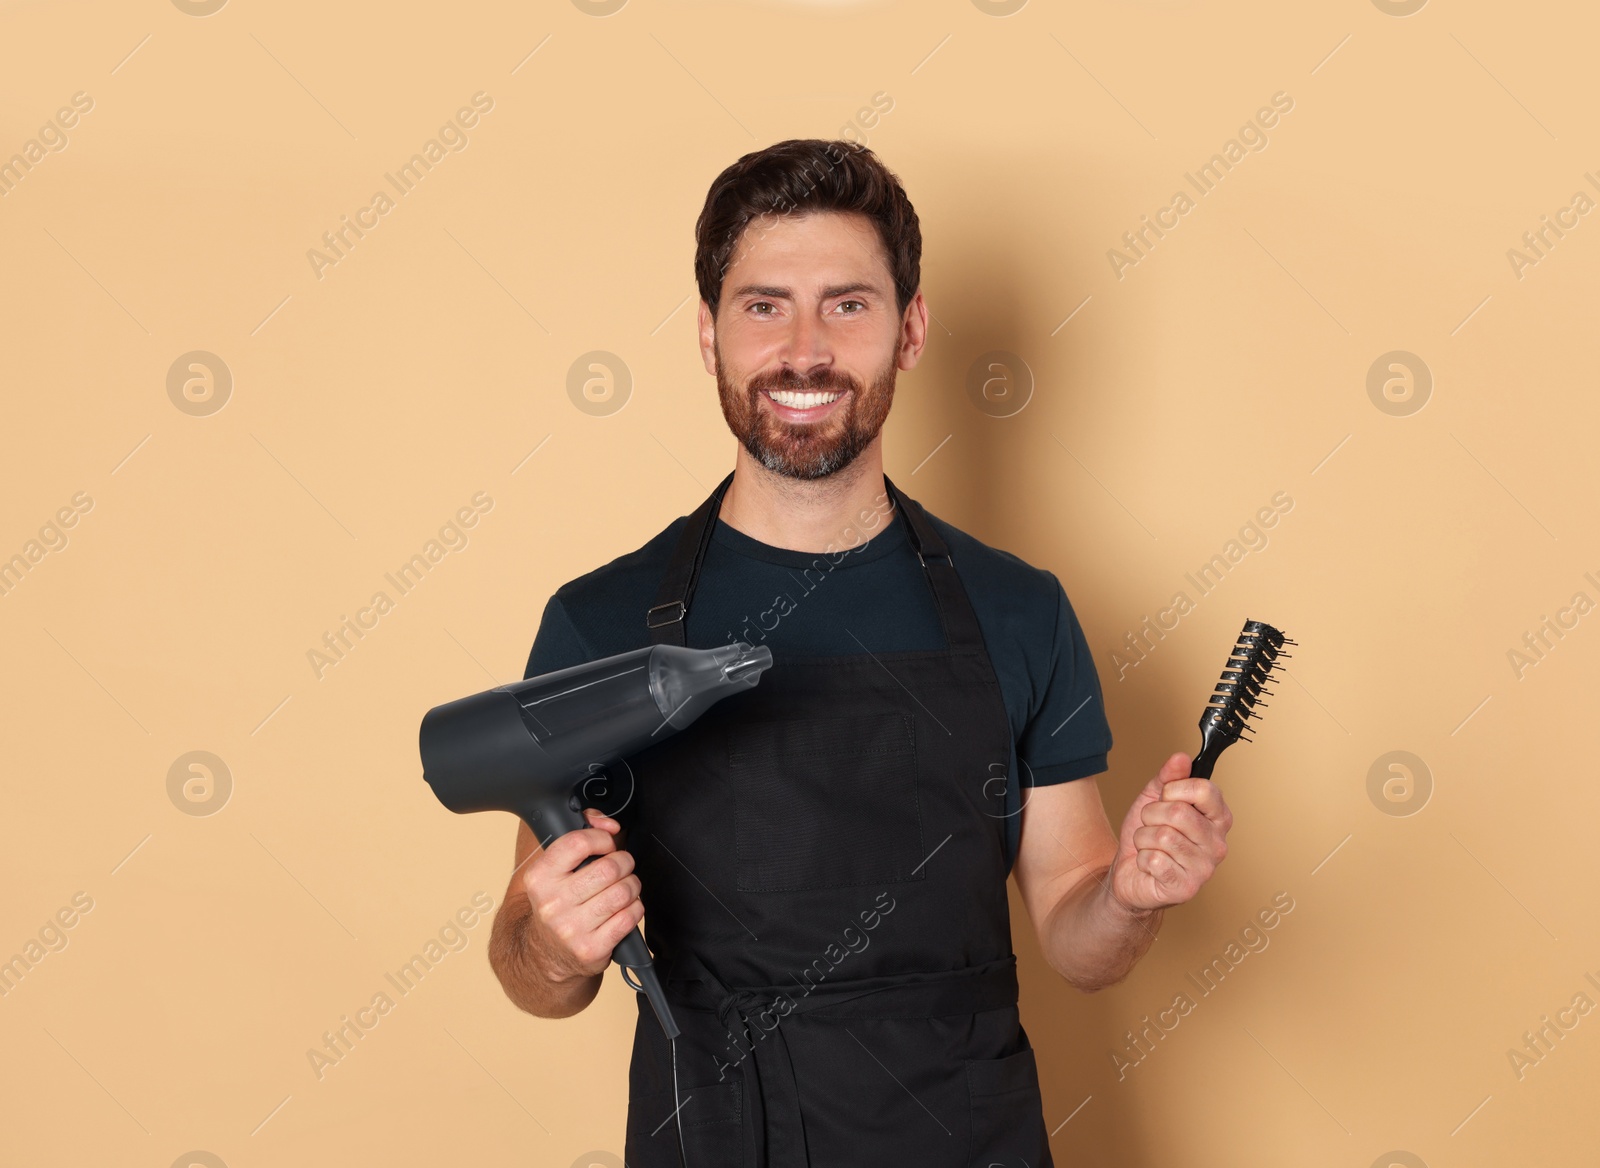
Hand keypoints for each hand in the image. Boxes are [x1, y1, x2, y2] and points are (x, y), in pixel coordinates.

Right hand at [520, 807, 643, 981]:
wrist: (545, 954)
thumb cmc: (558, 904)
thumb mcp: (555, 870)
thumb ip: (581, 834)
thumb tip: (608, 824)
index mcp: (539, 877)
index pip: (578, 843)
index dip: (602, 839)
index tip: (607, 845)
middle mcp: (552, 903)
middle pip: (608, 868)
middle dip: (624, 863)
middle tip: (622, 867)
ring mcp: (571, 928)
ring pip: (623, 892)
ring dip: (632, 886)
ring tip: (625, 887)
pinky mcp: (591, 949)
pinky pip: (629, 917)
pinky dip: (635, 908)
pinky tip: (624, 909)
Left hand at [1108, 752, 1231, 914]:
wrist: (1130, 873)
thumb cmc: (1147, 837)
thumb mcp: (1153, 799)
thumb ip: (1168, 778)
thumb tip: (1181, 758)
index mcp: (1217, 818)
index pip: (1205, 789)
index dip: (1176, 789)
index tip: (1166, 797)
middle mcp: (1218, 844)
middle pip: (1179, 812)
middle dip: (1152, 815)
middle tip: (1151, 826)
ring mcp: (1205, 868)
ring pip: (1162, 836)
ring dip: (1144, 838)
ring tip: (1150, 846)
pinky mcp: (1186, 888)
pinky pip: (1154, 859)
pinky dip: (1143, 859)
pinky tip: (1150, 865)